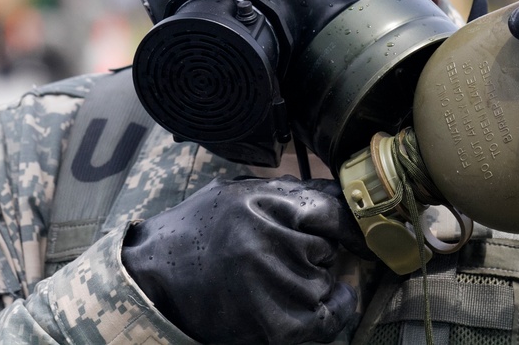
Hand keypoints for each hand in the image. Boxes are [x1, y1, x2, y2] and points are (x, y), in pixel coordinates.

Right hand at [122, 175, 361, 344]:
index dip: (352, 223)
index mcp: (260, 202)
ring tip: (276, 279)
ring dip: (315, 282)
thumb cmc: (198, 232)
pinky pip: (328, 318)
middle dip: (318, 253)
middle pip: (328, 248)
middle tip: (286, 256)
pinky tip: (332, 302)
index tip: (365, 231)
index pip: (331, 209)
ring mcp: (272, 284)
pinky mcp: (275, 325)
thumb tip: (343, 197)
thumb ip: (287, 193)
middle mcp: (267, 241)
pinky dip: (335, 311)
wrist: (154, 281)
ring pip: (326, 281)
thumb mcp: (238, 195)